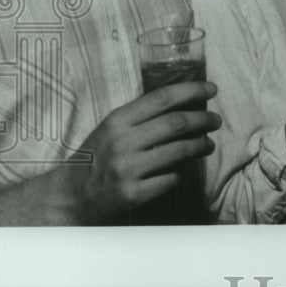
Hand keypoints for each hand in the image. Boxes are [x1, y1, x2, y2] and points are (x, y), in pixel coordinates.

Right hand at [70, 81, 219, 222]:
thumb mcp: (110, 128)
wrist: (68, 197)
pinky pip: (170, 179)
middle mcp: (122, 142)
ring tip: (208, 144)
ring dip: (201, 145)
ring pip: (179, 151)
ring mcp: (128, 170)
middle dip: (203, 119)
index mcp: (117, 120)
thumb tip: (182, 101)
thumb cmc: (96, 157)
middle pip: (177, 124)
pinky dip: (180, 173)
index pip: (162, 98)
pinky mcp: (133, 194)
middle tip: (216, 120)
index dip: (192, 90)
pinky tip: (182, 169)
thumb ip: (140, 115)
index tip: (212, 89)